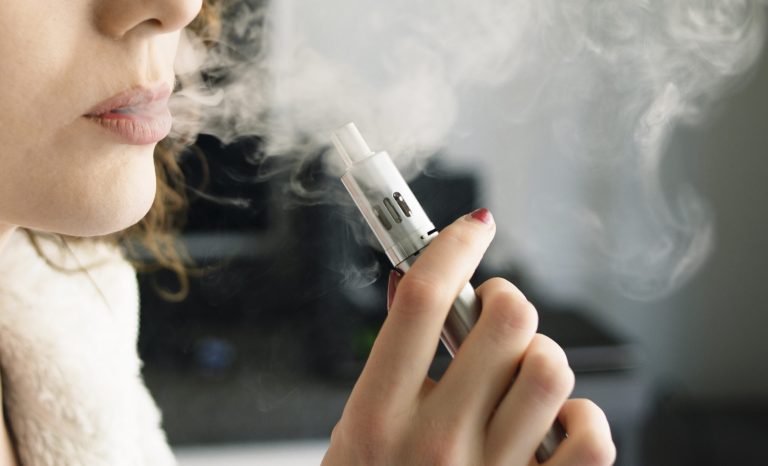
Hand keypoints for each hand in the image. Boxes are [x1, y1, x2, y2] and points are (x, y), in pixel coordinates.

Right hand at [322, 209, 615, 465]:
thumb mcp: (356, 434)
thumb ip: (390, 361)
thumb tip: (417, 285)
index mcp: (376, 418)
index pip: (424, 302)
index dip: (452, 247)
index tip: (471, 229)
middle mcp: (435, 445)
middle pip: (504, 321)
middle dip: (506, 298)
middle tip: (496, 311)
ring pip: (552, 369)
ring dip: (542, 354)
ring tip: (522, 372)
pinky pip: (591, 437)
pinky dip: (585, 418)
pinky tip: (556, 422)